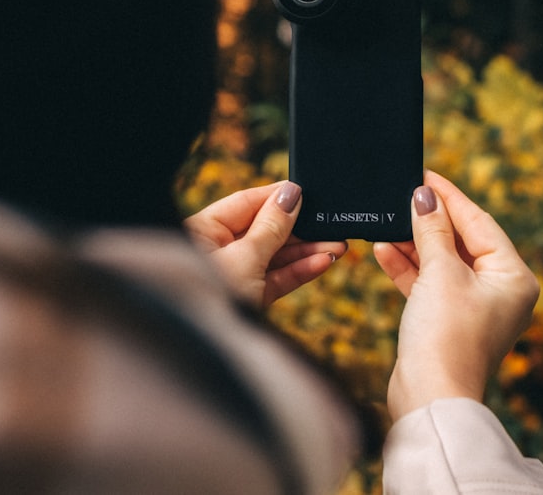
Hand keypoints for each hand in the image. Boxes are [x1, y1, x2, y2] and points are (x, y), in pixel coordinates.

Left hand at [184, 181, 347, 306]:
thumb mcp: (244, 256)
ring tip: (339, 246)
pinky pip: (277, 278)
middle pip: (265, 229)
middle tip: (331, 222)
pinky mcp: (249, 297)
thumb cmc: (208, 298)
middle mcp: (217, 249)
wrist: (204, 351)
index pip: (246, 203)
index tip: (307, 190)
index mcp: (203, 230)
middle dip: (301, 228)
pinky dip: (300, 271)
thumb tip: (290, 194)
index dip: (277, 197)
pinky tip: (323, 262)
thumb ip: (271, 226)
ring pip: (276, 256)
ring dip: (307, 251)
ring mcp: (235, 274)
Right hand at [373, 170, 538, 419]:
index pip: (480, 222)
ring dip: (413, 242)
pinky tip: (382, 249)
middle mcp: (499, 290)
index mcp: (513, 276)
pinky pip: (428, 283)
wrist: (430, 396)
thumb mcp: (440, 273)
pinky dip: (408, 267)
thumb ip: (432, 230)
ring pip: (441, 261)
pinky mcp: (446, 320)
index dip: (449, 197)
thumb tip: (424, 196)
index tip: (423, 175)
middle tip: (401, 194)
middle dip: (428, 220)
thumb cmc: (446, 336)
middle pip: (461, 240)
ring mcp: (472, 307)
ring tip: (386, 221)